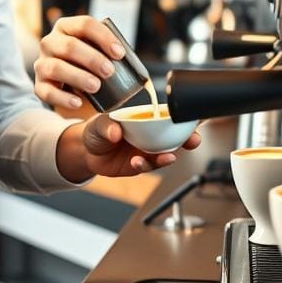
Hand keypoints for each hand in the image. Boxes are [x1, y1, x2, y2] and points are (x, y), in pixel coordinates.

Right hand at [34, 16, 123, 109]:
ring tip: (96, 86)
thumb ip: (107, 50)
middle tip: (110, 71)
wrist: (69, 82)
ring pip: (56, 67)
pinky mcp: (39, 85)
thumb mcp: (97, 50)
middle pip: (69, 46)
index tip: (120, 53)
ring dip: (78, 77)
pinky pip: (46, 92)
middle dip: (92, 59)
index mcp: (66, 27)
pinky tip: (78, 102)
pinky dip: (63, 98)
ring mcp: (42, 64)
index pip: (84, 24)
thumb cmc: (89, 62)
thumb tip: (128, 59)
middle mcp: (50, 42)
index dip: (103, 37)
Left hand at [56, 114, 201, 181]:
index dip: (184, 117)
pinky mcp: (140, 165)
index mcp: (145, 118)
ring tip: (168, 157)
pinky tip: (137, 162)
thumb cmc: (97, 130)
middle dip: (188, 139)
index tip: (194, 119)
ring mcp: (146, 151)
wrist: (87, 152)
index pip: (168, 116)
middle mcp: (150, 135)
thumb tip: (116, 131)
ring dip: (169, 156)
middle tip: (193, 141)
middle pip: (175, 137)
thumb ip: (107, 125)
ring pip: (165, 154)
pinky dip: (145, 165)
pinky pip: (148, 166)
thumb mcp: (99, 123)